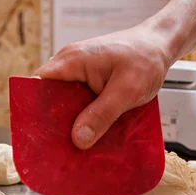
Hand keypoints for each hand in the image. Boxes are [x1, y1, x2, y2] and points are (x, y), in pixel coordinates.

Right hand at [35, 26, 171, 148]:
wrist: (161, 45)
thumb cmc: (146, 59)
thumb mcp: (126, 91)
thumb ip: (102, 115)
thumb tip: (78, 139)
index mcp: (71, 61)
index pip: (36, 85)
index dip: (34, 110)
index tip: (38, 135)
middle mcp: (70, 65)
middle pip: (49, 98)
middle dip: (54, 123)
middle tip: (59, 149)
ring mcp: (80, 72)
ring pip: (65, 103)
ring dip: (71, 123)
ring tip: (75, 147)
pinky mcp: (90, 80)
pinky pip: (79, 102)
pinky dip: (84, 117)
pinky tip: (91, 134)